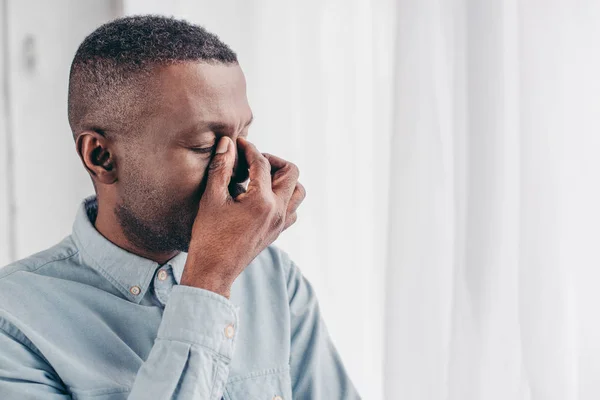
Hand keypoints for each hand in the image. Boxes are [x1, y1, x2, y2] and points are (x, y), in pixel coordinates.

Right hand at [180, 136, 304, 297]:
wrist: (214, 271)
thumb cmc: (208, 235)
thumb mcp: (211, 198)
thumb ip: (221, 167)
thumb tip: (228, 143)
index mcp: (262, 201)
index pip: (262, 163)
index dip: (249, 149)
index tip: (238, 143)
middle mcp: (278, 211)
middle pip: (291, 173)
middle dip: (273, 160)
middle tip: (252, 161)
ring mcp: (281, 223)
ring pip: (297, 191)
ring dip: (283, 179)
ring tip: (261, 177)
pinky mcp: (278, 232)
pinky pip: (292, 209)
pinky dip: (284, 198)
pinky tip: (262, 197)